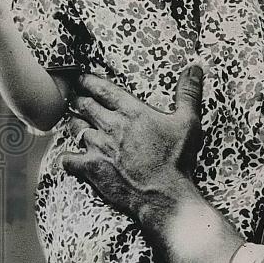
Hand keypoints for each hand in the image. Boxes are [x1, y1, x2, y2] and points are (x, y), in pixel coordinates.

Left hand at [63, 65, 203, 221]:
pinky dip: (67, 156)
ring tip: (73, 122)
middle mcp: (111, 126)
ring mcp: (99, 147)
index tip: (82, 79)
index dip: (90, 82)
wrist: (165, 195)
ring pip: (75, 128)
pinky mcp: (92, 168)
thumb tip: (195, 67)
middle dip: (79, 101)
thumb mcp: (188, 123)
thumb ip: (188, 93)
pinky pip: (69, 159)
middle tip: (76, 99)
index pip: (103, 89)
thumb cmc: (177, 160)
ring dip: (74, 124)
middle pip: (85, 106)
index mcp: (132, 112)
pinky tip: (69, 157)